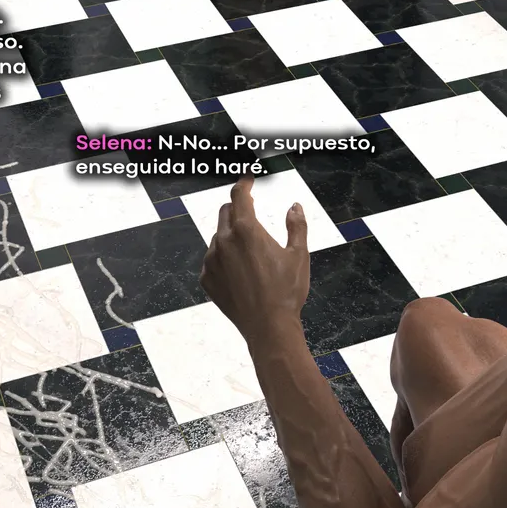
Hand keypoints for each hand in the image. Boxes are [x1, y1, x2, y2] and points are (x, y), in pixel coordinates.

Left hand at [199, 176, 309, 347]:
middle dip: (238, 208)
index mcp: (247, 230)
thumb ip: (297, 225)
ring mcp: (212, 260)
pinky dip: (224, 258)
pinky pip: (213, 259)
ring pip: (218, 237)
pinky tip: (240, 272)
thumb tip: (294, 207)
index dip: (244, 184)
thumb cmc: (286, 292)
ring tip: (250, 253)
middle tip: (251, 214)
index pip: (239, 196)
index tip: (248, 180)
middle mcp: (224, 241)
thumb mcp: (299, 255)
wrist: (268, 327)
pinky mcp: (207, 278)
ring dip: (231, 236)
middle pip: (225, 212)